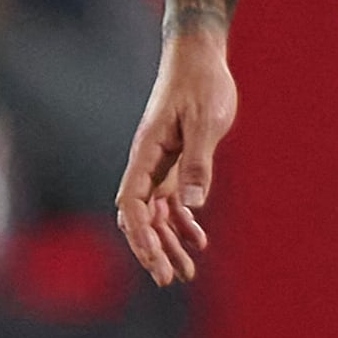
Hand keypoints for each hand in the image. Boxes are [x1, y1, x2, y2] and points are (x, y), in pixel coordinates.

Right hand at [115, 28, 241, 285]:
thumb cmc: (201, 84)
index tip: (154, 260)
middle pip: (141, 216)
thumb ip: (199, 163)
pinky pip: (174, 200)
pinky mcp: (177, 161)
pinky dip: (184, 222)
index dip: (140, 234)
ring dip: (170, 242)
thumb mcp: (205, 122)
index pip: (132, 203)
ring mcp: (161, 164)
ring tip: (186, 273)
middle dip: (153, 249)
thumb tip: (192, 206)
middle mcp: (148, 163)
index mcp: (147, 153)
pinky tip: (199, 241)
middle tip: (169, 279)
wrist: (199, 57)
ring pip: (158, 213)